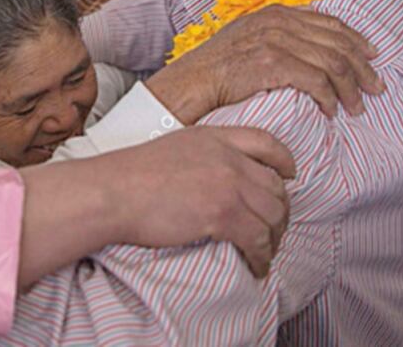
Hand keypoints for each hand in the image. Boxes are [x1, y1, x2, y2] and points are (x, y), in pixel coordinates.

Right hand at [103, 126, 294, 277]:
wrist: (113, 192)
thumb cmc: (130, 176)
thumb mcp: (173, 147)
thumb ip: (202, 155)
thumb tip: (216, 181)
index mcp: (214, 137)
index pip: (267, 142)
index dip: (285, 161)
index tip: (290, 175)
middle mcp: (227, 158)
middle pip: (275, 185)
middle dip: (280, 211)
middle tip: (273, 228)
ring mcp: (227, 185)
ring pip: (273, 215)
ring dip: (274, 238)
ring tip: (265, 251)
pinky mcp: (222, 214)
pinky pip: (258, 239)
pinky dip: (262, 256)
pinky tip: (256, 265)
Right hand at [146, 5, 383, 123]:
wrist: (188, 83)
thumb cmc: (213, 70)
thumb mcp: (245, 39)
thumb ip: (274, 36)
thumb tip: (307, 45)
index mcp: (274, 13)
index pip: (329, 22)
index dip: (356, 40)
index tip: (372, 57)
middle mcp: (277, 22)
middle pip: (337, 42)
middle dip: (363, 67)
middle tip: (376, 88)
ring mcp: (275, 41)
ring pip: (332, 62)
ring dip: (350, 88)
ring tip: (356, 107)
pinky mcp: (273, 64)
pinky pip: (316, 80)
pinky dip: (329, 97)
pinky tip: (330, 111)